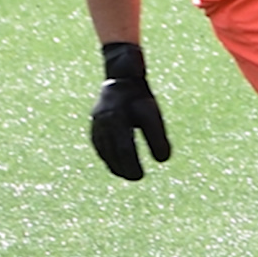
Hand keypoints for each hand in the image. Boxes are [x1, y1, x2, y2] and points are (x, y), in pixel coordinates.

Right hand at [90, 41, 171, 179]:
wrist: (121, 78)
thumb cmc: (140, 98)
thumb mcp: (153, 114)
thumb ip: (157, 136)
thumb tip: (163, 160)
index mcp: (117, 118)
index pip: (124, 149)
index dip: (131, 165)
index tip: (140, 176)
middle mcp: (103, 122)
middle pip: (112, 153)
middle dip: (123, 168)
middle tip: (135, 178)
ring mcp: (96, 123)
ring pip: (103, 151)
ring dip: (114, 164)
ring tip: (126, 173)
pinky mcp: (94, 124)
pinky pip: (98, 145)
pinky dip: (106, 155)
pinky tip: (115, 162)